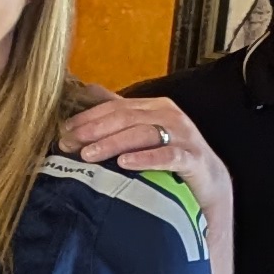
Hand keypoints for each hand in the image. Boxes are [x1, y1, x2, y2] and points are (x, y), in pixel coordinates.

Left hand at [59, 90, 226, 222]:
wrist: (209, 182)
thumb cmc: (170, 156)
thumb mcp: (143, 132)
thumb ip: (118, 113)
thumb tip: (87, 90)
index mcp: (154, 107)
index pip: (114, 107)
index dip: (87, 118)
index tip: (63, 132)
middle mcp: (169, 116)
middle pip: (125, 117)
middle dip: (94, 130)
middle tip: (69, 144)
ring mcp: (183, 136)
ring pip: (143, 133)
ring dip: (113, 143)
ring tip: (89, 155)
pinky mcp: (193, 158)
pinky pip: (168, 156)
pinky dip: (145, 158)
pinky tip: (125, 163)